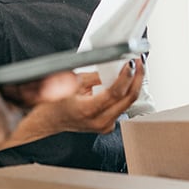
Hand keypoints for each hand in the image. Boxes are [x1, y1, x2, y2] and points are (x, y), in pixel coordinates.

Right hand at [11, 59, 144, 135]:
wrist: (48, 121)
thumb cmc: (54, 102)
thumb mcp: (73, 82)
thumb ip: (95, 76)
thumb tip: (114, 66)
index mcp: (88, 110)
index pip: (115, 93)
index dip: (126, 76)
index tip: (132, 63)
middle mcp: (99, 122)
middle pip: (128, 99)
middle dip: (137, 78)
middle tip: (140, 62)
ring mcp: (104, 126)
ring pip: (127, 104)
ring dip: (133, 85)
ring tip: (135, 69)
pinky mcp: (106, 126)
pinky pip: (121, 108)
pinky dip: (125, 95)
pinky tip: (125, 83)